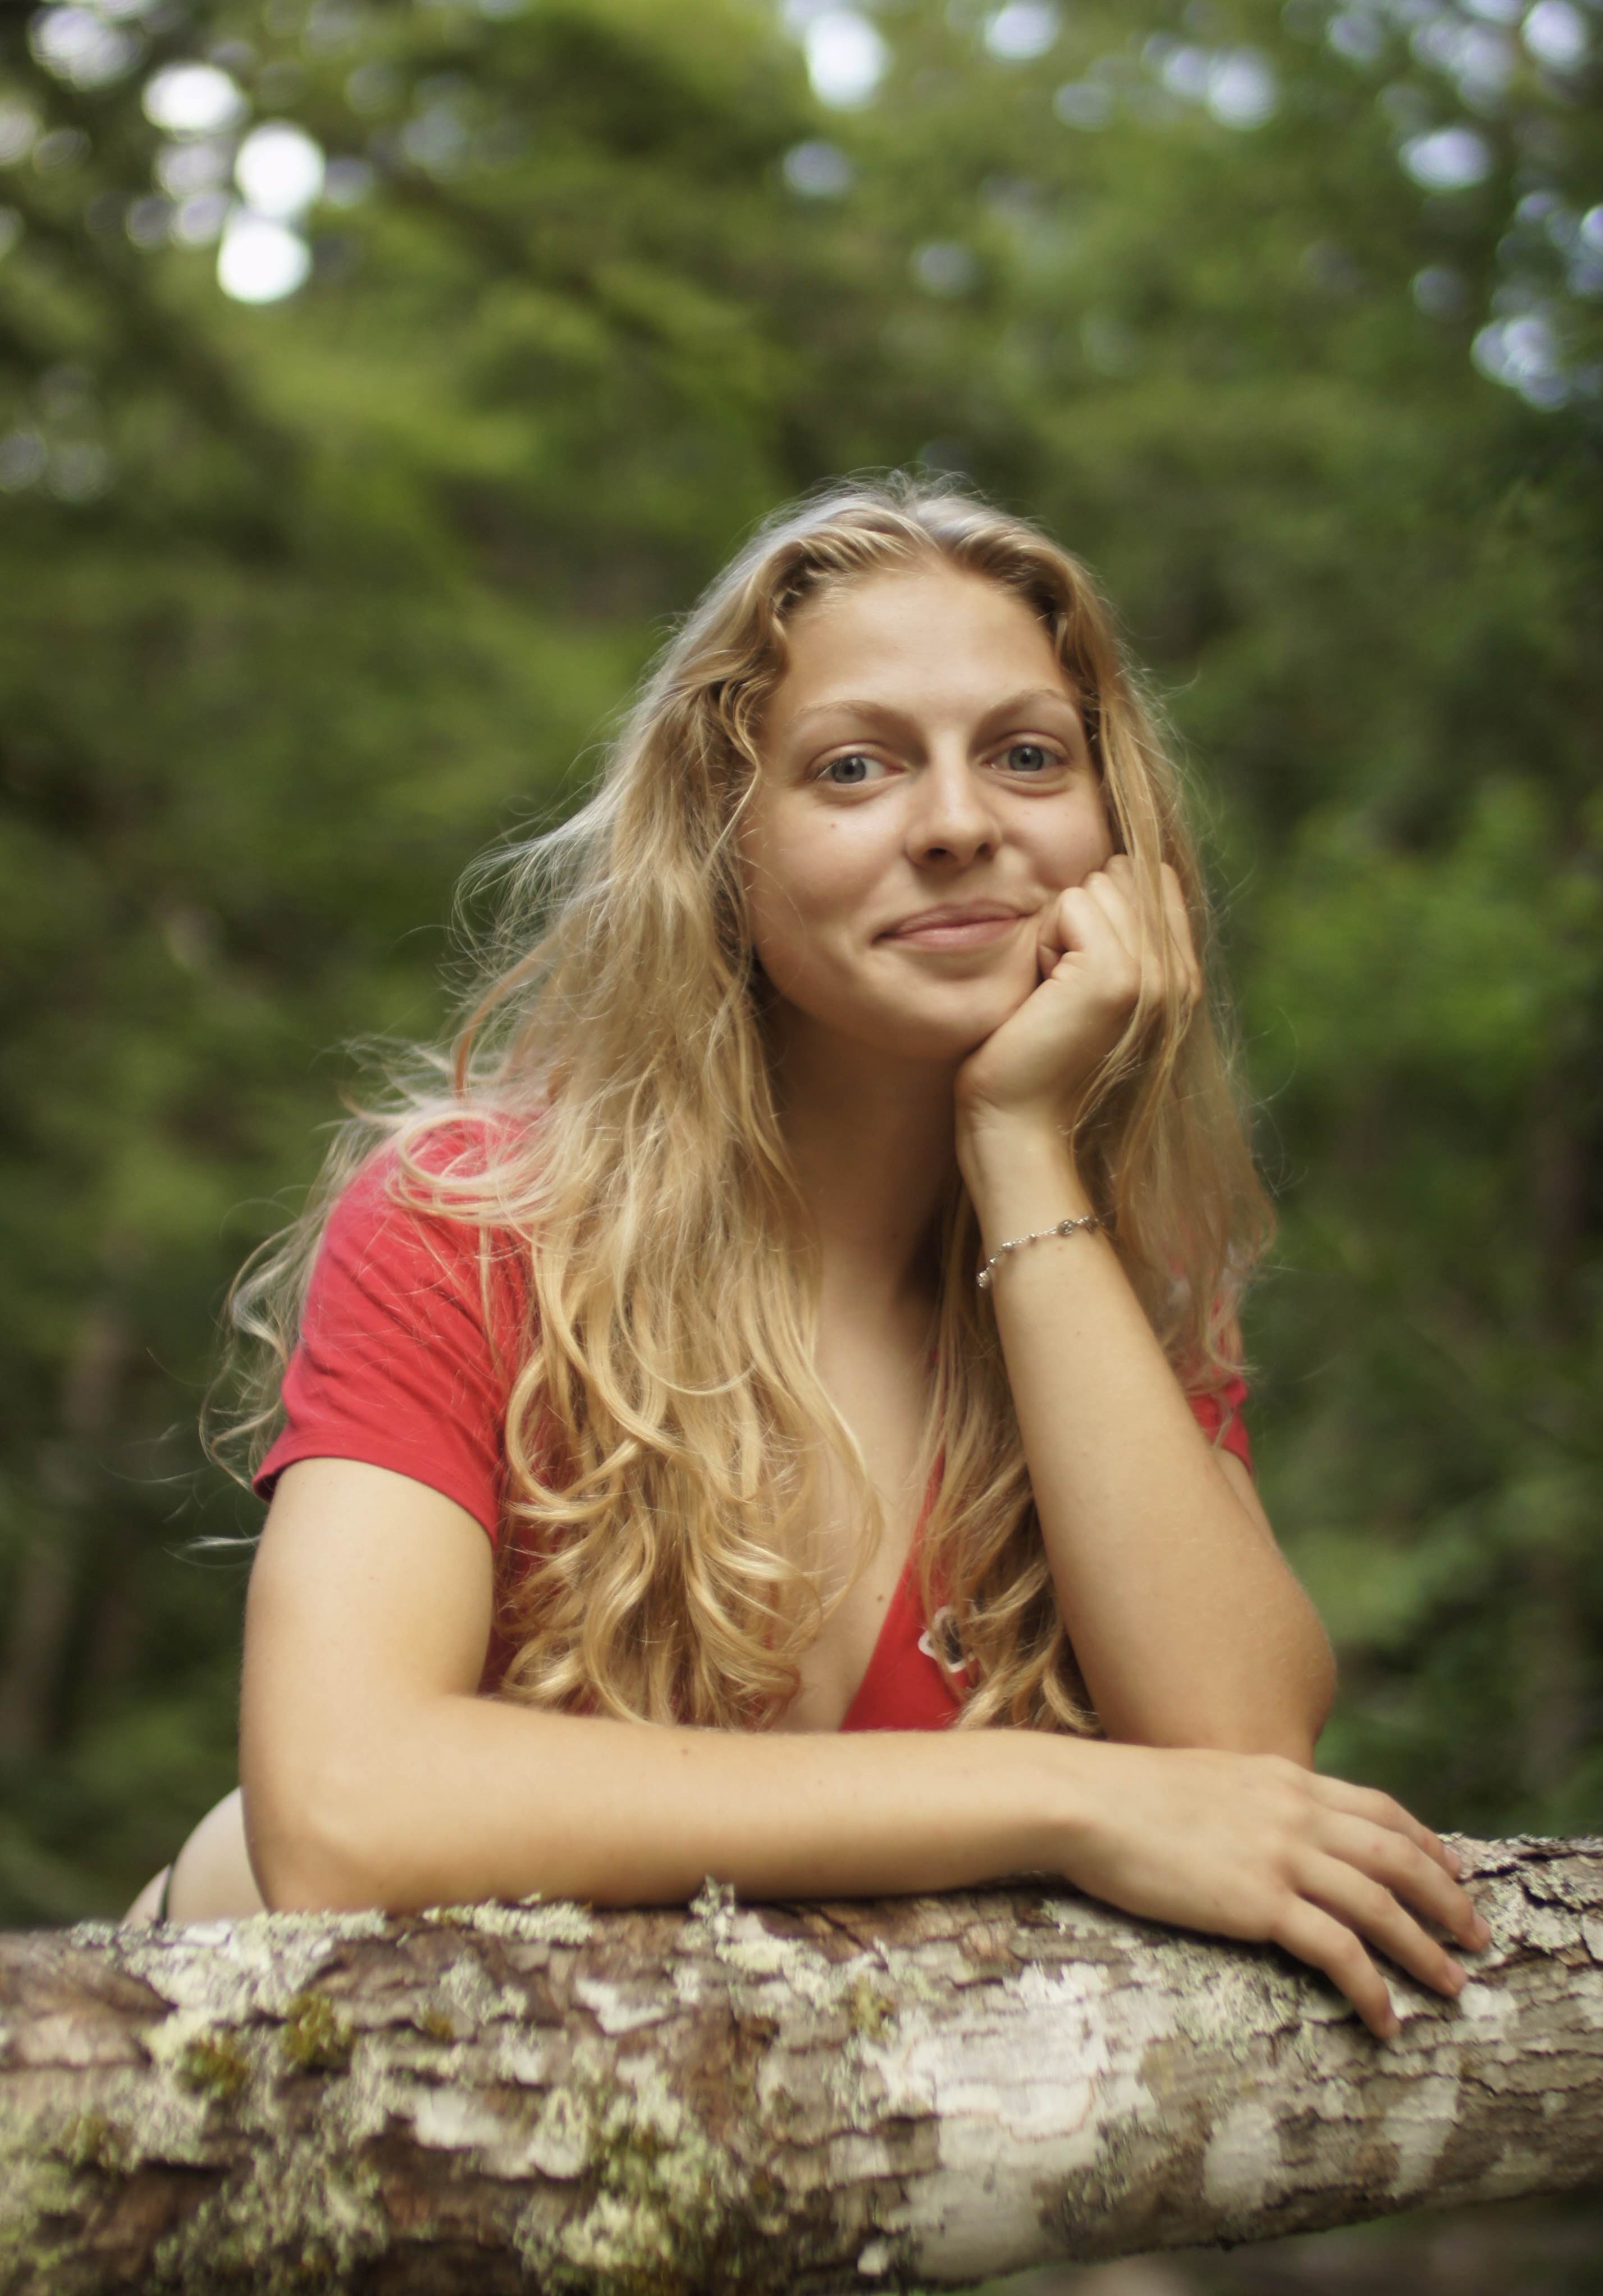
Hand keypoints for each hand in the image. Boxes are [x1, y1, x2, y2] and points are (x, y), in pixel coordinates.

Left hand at [954, 856, 1200, 1135]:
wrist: (1019, 1122)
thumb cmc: (1032, 1054)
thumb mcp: (1083, 982)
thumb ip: (1115, 930)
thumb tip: (1116, 864)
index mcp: (1182, 977)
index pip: (1152, 877)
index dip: (1097, 908)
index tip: (1074, 974)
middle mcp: (1181, 976)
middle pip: (1122, 875)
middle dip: (1075, 919)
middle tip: (1059, 989)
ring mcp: (1155, 976)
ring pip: (1096, 886)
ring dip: (1057, 932)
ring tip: (1052, 993)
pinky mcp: (1117, 976)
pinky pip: (1073, 904)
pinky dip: (1043, 942)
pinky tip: (1043, 994)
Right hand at [1055, 1744, 1489, 2039]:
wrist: (1084, 1801)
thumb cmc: (1123, 1795)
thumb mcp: (1203, 1778)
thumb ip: (1247, 1798)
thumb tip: (1258, 1822)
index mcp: (1283, 1779)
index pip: (1378, 1807)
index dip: (1425, 1841)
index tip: (1453, 1869)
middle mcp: (1296, 1812)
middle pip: (1398, 1856)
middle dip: (1446, 1899)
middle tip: (1477, 1937)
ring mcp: (1282, 1856)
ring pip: (1382, 1907)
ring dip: (1425, 1951)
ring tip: (1451, 1988)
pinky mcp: (1260, 1903)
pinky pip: (1339, 1953)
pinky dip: (1372, 1989)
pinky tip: (1385, 2020)